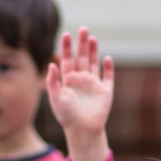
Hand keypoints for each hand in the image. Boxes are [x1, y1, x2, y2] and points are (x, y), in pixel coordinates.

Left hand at [46, 26, 113, 160]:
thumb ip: (52, 82)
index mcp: (68, 80)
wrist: (82, 131)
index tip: (66, 34)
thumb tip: (51, 64)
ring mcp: (94, 85)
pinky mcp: (105, 92)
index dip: (66, 47)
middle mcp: (81, 80)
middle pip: (82, 57)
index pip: (67, 59)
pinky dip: (108, 67)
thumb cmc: (67, 117)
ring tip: (92, 37)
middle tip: (83, 29)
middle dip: (82, 43)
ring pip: (94, 63)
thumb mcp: (56, 99)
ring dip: (94, 51)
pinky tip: (107, 58)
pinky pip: (108, 77)